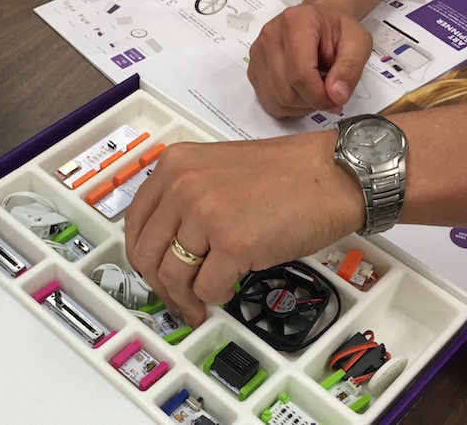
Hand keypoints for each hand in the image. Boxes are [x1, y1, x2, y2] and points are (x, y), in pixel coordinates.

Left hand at [124, 132, 364, 326]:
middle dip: (161, 286)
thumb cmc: (284, 175)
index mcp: (174, 165)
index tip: (154, 273)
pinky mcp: (233, 242)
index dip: (143, 257)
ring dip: (187, 297)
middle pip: (148, 254)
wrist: (331, 175)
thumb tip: (167, 247)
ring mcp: (206, 213)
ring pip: (174, 275)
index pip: (135, 224)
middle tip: (177, 299)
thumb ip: (184, 199)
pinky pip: (207, 288)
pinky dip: (215, 296)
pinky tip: (227, 289)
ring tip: (202, 302)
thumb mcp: (215, 170)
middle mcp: (182, 185)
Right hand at [247, 3, 371, 118]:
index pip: (300, 74)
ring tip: (315, 89)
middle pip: (285, 92)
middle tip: (328, 93)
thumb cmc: (337, 30)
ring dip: (300, 107)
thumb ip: (351, 68)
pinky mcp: (253, 70)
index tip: (337, 100)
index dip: (319, 97)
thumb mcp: (359, 42)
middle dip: (311, 102)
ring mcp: (257, 54)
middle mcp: (269, 36)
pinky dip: (288, 107)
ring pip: (276, 101)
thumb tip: (336, 96)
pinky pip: (268, 103)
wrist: (318, 22)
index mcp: (294, 23)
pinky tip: (301, 93)